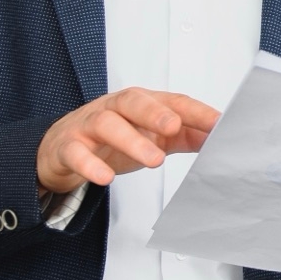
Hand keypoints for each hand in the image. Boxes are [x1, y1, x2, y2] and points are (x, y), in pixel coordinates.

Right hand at [37, 87, 218, 194]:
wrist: (59, 149)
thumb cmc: (112, 139)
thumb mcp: (152, 135)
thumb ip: (186, 136)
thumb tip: (221, 139)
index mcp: (140, 105)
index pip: (171, 102)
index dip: (195, 112)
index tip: (220, 123)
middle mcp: (114, 109)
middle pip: (134, 102)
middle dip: (155, 112)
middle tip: (174, 127)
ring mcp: (88, 126)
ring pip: (107, 124)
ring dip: (131, 140)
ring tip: (154, 161)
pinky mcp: (67, 147)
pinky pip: (76, 152)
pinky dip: (89, 164)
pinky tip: (104, 177)